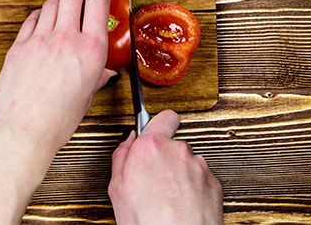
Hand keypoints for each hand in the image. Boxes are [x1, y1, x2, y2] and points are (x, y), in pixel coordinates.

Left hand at [0, 0, 116, 154]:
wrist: (23, 130)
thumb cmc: (56, 121)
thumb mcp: (87, 98)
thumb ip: (96, 78)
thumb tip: (104, 72)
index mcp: (90, 51)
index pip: (98, 3)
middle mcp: (65, 39)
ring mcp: (39, 40)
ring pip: (52, 2)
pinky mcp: (19, 46)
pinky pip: (32, 19)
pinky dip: (41, 11)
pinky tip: (44, 11)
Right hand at [108, 110, 222, 224]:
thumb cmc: (146, 220)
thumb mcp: (117, 186)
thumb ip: (122, 154)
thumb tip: (128, 142)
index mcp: (152, 146)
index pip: (164, 116)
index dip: (160, 123)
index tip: (156, 129)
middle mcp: (178, 151)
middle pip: (173, 144)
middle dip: (165, 156)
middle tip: (153, 177)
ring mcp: (199, 167)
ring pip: (188, 162)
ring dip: (180, 174)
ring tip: (168, 196)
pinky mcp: (214, 183)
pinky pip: (201, 178)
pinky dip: (194, 188)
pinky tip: (182, 204)